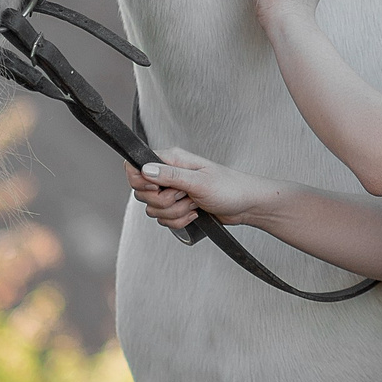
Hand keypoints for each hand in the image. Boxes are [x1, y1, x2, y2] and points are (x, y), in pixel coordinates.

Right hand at [122, 147, 282, 230]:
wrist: (246, 206)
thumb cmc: (230, 188)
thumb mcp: (200, 181)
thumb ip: (171, 176)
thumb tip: (145, 169)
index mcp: (171, 160)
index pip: (135, 166)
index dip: (140, 181)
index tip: (157, 188)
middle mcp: (168, 174)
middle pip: (142, 193)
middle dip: (165, 201)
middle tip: (185, 195)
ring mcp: (172, 191)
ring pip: (153, 210)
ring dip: (175, 212)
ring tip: (194, 204)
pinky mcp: (176, 207)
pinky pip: (164, 220)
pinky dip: (179, 221)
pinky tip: (195, 213)